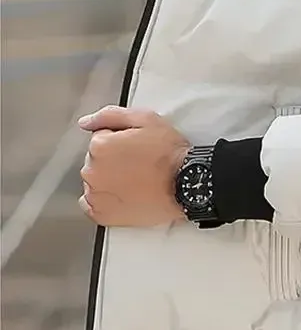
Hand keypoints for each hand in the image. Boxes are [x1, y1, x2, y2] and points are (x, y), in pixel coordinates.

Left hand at [77, 105, 190, 227]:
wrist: (186, 184)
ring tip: (137, 179)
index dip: (122, 140)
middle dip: (114, 160)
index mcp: (100, 146)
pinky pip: (92, 204)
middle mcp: (92, 171)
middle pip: (97, 160)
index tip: (137, 146)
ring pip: (96, 181)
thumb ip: (110, 115)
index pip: (100, 138)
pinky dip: (105, 199)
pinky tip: (125, 194)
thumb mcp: (146, 119)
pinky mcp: (102, 214)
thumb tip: (86, 122)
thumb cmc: (170, 154)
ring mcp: (96, 194)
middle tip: (140, 163)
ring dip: (110, 179)